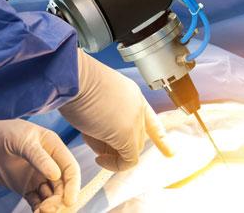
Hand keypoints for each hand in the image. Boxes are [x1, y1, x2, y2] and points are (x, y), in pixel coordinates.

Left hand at [0, 119, 79, 211]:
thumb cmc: (2, 131)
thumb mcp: (22, 141)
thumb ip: (39, 157)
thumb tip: (56, 175)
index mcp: (54, 147)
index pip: (70, 169)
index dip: (73, 185)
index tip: (70, 201)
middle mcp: (50, 164)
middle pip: (63, 187)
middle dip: (60, 200)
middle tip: (49, 209)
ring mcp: (38, 177)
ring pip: (52, 197)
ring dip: (51, 208)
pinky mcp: (26, 188)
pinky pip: (38, 202)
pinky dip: (39, 210)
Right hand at [59, 50, 171, 170]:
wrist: (73, 77)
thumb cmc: (76, 84)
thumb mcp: (95, 99)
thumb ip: (106, 118)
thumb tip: (104, 139)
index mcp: (131, 94)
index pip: (151, 120)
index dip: (160, 138)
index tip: (170, 153)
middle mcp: (137, 106)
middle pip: (135, 138)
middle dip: (115, 144)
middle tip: (92, 136)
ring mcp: (134, 120)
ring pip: (130, 149)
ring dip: (109, 151)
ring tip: (89, 137)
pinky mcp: (127, 135)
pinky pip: (128, 160)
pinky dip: (114, 165)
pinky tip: (100, 159)